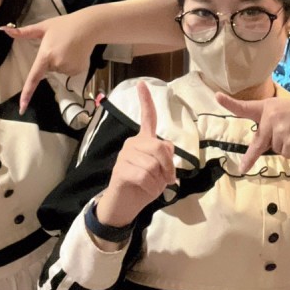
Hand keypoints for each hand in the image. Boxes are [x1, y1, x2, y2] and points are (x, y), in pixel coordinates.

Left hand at [0, 13, 96, 113]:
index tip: (22, 108)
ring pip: (59, 70)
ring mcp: (68, 69)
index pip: (33, 78)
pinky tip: (76, 53)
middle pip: (49, 69)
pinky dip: (71, 64)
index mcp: (45, 55)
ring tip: (69, 47)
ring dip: (62, 61)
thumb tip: (4, 30)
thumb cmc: (64, 25)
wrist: (88, 26)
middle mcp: (56, 64)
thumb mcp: (43, 27)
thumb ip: (24, 32)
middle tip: (59, 45)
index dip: (27, 94)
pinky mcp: (78, 71)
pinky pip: (69, 71)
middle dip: (51, 59)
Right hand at [97, 82, 175, 226]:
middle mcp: (132, 143)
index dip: (146, 101)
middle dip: (168, 166)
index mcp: (143, 141)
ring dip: (159, 181)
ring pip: (154, 165)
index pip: (147, 118)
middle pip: (161, 147)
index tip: (142, 83)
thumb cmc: (144, 186)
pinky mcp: (121, 170)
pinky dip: (151, 187)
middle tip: (167, 179)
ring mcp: (124, 155)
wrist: (124, 205)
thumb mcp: (161, 171)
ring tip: (151, 185)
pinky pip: (145, 176)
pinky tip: (145, 190)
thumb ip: (166, 156)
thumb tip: (167, 150)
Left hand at [215, 93, 289, 177]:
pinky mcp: (289, 142)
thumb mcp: (286, 111)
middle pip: (259, 144)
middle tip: (242, 169)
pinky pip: (286, 154)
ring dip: (287, 146)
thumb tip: (261, 145)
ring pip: (276, 150)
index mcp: (268, 107)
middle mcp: (271, 117)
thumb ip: (271, 122)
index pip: (246, 106)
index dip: (230, 103)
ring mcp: (279, 130)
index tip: (216, 96)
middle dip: (250, 158)